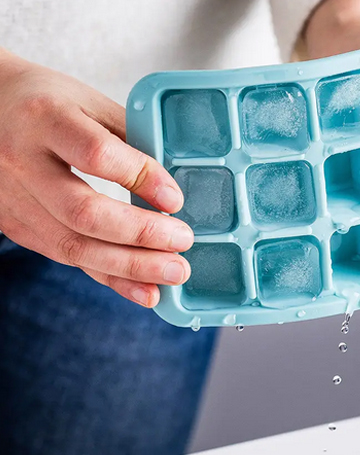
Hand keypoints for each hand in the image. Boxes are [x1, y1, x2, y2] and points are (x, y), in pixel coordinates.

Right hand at [0, 49, 192, 306]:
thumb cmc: (44, 102)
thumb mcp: (87, 102)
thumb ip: (128, 138)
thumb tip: (173, 185)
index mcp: (45, 118)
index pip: (95, 153)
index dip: (140, 178)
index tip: (175, 199)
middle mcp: (22, 162)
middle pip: (83, 212)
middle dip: (141, 234)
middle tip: (184, 241)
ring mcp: (13, 199)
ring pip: (74, 246)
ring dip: (131, 268)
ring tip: (175, 273)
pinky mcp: (15, 226)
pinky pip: (67, 258)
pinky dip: (110, 278)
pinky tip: (146, 290)